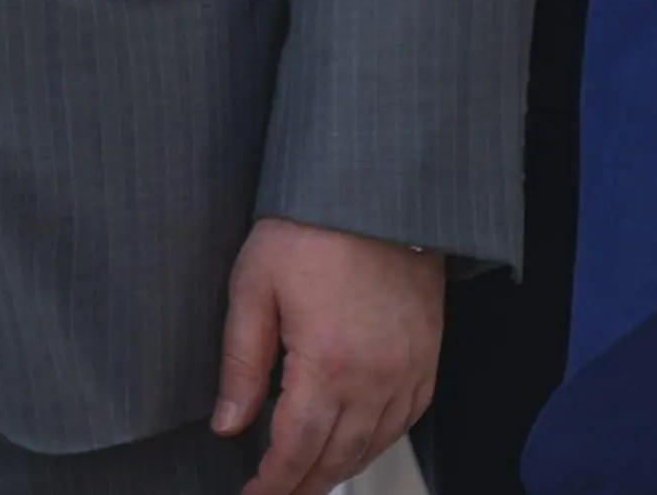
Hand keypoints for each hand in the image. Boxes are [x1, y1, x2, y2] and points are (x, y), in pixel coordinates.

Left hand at [214, 217, 443, 494]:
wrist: (377, 190)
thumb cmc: (311, 228)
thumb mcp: (254, 286)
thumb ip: (241, 363)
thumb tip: (228, 425)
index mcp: (327, 363)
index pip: (296, 448)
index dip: (272, 483)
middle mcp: (374, 377)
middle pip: (336, 456)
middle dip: (302, 484)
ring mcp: (408, 369)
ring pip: (373, 445)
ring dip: (339, 469)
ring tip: (310, 480)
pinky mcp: (427, 356)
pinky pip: (407, 419)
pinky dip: (378, 441)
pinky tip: (358, 444)